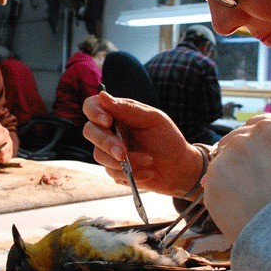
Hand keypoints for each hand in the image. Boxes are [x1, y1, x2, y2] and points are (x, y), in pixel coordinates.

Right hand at [82, 91, 202, 196]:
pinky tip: (148, 173)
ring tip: (149, 161)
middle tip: (123, 152)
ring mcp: (111, 151)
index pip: (93, 107)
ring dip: (125, 161)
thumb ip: (128, 109)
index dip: (94, 112)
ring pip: (99, 155)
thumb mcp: (154, 120)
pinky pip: (112, 173)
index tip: (107, 121)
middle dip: (106, 143)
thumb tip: (104, 96)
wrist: (180, 169)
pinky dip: (132, 174)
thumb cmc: (169, 139)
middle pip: (89, 131)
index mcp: (119, 113)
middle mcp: (111, 131)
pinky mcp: (115, 170)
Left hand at [202, 113, 270, 243]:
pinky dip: (220, 192)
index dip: (258, 146)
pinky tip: (237, 207)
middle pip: (238, 137)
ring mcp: (233, 150)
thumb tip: (253, 151)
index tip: (262, 163)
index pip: (260, 125)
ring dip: (229, 174)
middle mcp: (258, 131)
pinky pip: (212, 179)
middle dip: (242, 158)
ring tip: (248, 199)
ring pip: (222, 158)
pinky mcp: (214, 172)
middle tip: (254, 184)